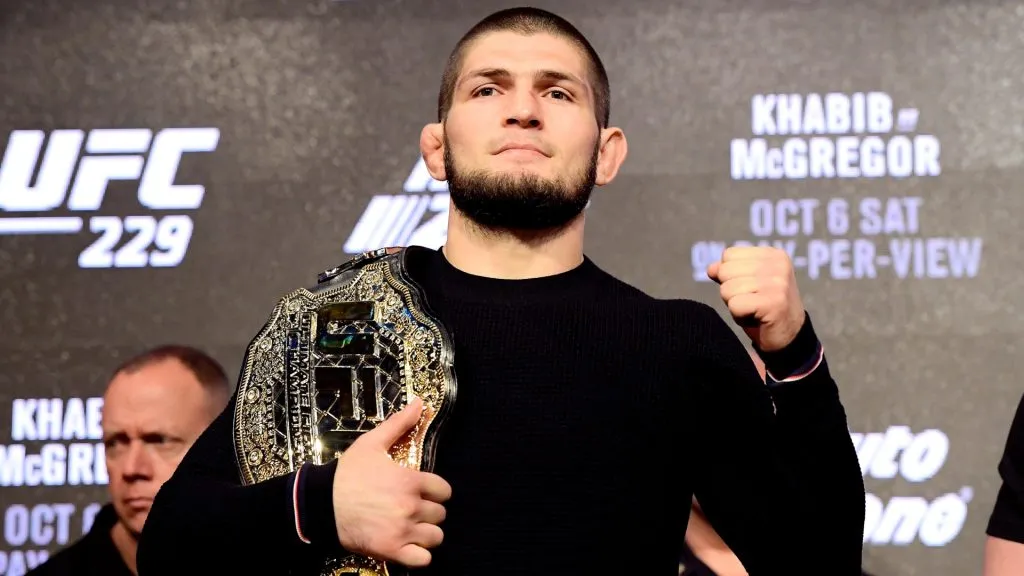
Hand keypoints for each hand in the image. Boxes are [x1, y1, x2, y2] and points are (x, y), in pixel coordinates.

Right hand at [333, 397, 451, 566]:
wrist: (320, 503)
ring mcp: (402, 531)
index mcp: (410, 481)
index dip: (435, 491)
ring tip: (412, 527)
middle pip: (440, 514)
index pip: (444, 490)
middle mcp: (410, 506)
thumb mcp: (372, 443)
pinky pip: (423, 559)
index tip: (424, 492)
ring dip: (426, 533)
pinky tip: (409, 545)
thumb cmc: (346, 474)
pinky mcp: (391, 551)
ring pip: (435, 536)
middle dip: (429, 511)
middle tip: (412, 509)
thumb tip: (420, 402)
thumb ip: (399, 424)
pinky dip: (419, 555)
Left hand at [706, 246, 805, 351]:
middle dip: (731, 291)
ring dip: (735, 305)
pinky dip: (739, 316)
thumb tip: (711, 268)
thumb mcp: (746, 283)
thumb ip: (728, 271)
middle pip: (725, 271)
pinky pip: (734, 305)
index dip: (731, 276)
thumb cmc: (763, 308)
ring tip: (754, 310)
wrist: (788, 336)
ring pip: (727, 289)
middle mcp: (777, 264)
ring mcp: (777, 283)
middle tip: (752, 301)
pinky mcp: (772, 302)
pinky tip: (756, 318)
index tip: (751, 289)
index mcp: (773, 254)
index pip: (729, 254)